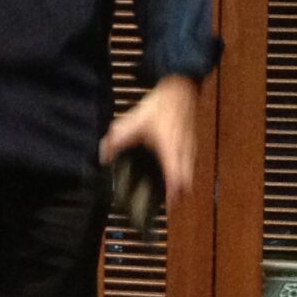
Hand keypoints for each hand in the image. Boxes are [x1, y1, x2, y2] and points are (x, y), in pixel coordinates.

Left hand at [99, 76, 197, 207]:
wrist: (181, 89)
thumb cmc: (160, 105)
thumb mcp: (133, 121)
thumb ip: (117, 139)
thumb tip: (104, 156)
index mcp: (170, 149)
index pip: (176, 178)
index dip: (173, 195)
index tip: (169, 206)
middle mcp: (183, 152)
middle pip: (187, 182)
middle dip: (179, 195)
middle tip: (167, 205)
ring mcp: (190, 148)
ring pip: (190, 174)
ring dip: (182, 186)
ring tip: (170, 195)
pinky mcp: (192, 144)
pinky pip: (191, 165)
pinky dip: (184, 174)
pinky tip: (173, 175)